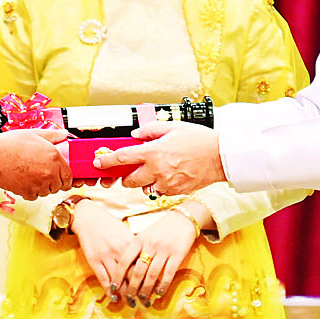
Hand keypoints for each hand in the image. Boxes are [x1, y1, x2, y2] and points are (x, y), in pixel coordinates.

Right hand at [0, 128, 70, 199]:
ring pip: (47, 192)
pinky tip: (25, 181)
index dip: (65, 177)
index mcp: (55, 158)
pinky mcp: (27, 192)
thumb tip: (63, 134)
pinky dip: (31, 191)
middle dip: (54, 182)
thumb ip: (52, 135)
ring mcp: (39, 184)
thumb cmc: (10, 145)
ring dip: (42, 187)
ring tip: (32, 176)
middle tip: (44, 175)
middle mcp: (49, 173)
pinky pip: (34, 196)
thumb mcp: (34, 134)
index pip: (69, 176)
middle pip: (59, 186)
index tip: (61, 176)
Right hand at [71, 199, 142, 299]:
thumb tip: (147, 260)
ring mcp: (105, 257)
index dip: (149, 279)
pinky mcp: (94, 260)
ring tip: (132, 304)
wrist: (88, 218)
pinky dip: (109, 290)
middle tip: (146, 302)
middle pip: (132, 275)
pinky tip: (114, 298)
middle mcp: (119, 251)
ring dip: (126, 294)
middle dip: (139, 291)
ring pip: (118, 280)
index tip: (155, 290)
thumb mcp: (125, 232)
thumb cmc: (109, 224)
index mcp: (130, 243)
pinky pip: (103, 279)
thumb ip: (135, 246)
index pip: (143, 265)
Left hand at [106, 121, 224, 196]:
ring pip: (143, 188)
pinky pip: (159, 192)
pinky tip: (168, 175)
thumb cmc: (200, 140)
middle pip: (128, 180)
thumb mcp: (173, 127)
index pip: (122, 158)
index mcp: (153, 152)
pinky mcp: (175, 192)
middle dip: (126, 175)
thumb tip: (136, 135)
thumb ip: (150, 130)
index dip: (107, 161)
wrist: (220, 157)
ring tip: (155, 170)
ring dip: (143, 181)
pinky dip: (158, 185)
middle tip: (132, 168)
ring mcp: (165, 183)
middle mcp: (157, 170)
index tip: (99, 163)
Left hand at [121, 205, 204, 303]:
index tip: (114, 287)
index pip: (125, 261)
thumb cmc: (161, 229)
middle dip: (132, 288)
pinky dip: (163, 285)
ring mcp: (164, 250)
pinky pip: (168, 273)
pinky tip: (159, 293)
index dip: (118, 276)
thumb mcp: (145, 235)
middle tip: (129, 299)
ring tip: (143, 299)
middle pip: (138, 271)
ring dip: (147, 289)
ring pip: (152, 275)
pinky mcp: (177, 254)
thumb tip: (124, 268)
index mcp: (139, 240)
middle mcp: (150, 245)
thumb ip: (135, 249)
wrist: (183, 219)